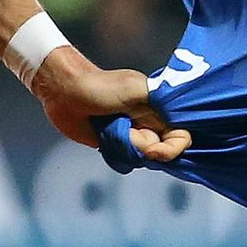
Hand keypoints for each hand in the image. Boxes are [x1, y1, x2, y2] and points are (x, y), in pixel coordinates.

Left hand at [31, 49, 190, 159]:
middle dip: (144, 147)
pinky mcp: (116, 144)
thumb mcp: (135, 89)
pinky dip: (118, 155)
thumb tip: (177, 125)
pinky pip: (126, 160)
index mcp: (160, 108)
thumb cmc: (99, 86)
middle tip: (126, 133)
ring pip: (142, 157)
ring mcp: (132, 135)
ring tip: (112, 130)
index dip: (171, 147)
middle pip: (162, 151)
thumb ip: (160, 104)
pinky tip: (107, 139)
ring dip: (128, 149)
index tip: (154, 148)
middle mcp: (149, 123)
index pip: (181, 136)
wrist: (65, 93)